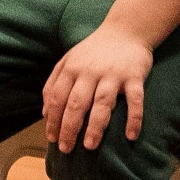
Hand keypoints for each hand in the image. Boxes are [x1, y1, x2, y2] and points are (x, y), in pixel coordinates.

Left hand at [42, 22, 152, 152]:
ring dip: (95, 127)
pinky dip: (134, 118)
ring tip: (89, 147)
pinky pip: (135, 100)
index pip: (58, 97)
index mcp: (71, 68)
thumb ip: (54, 84)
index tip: (51, 138)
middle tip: (65, 149)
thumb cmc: (93, 51)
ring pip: (102, 104)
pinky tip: (131, 136)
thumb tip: (45, 113)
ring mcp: (113, 74)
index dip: (53, 119)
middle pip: (76, 103)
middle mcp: (90, 72)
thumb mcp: (68, 61)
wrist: (126, 30)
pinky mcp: (134, 77)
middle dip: (69, 128)